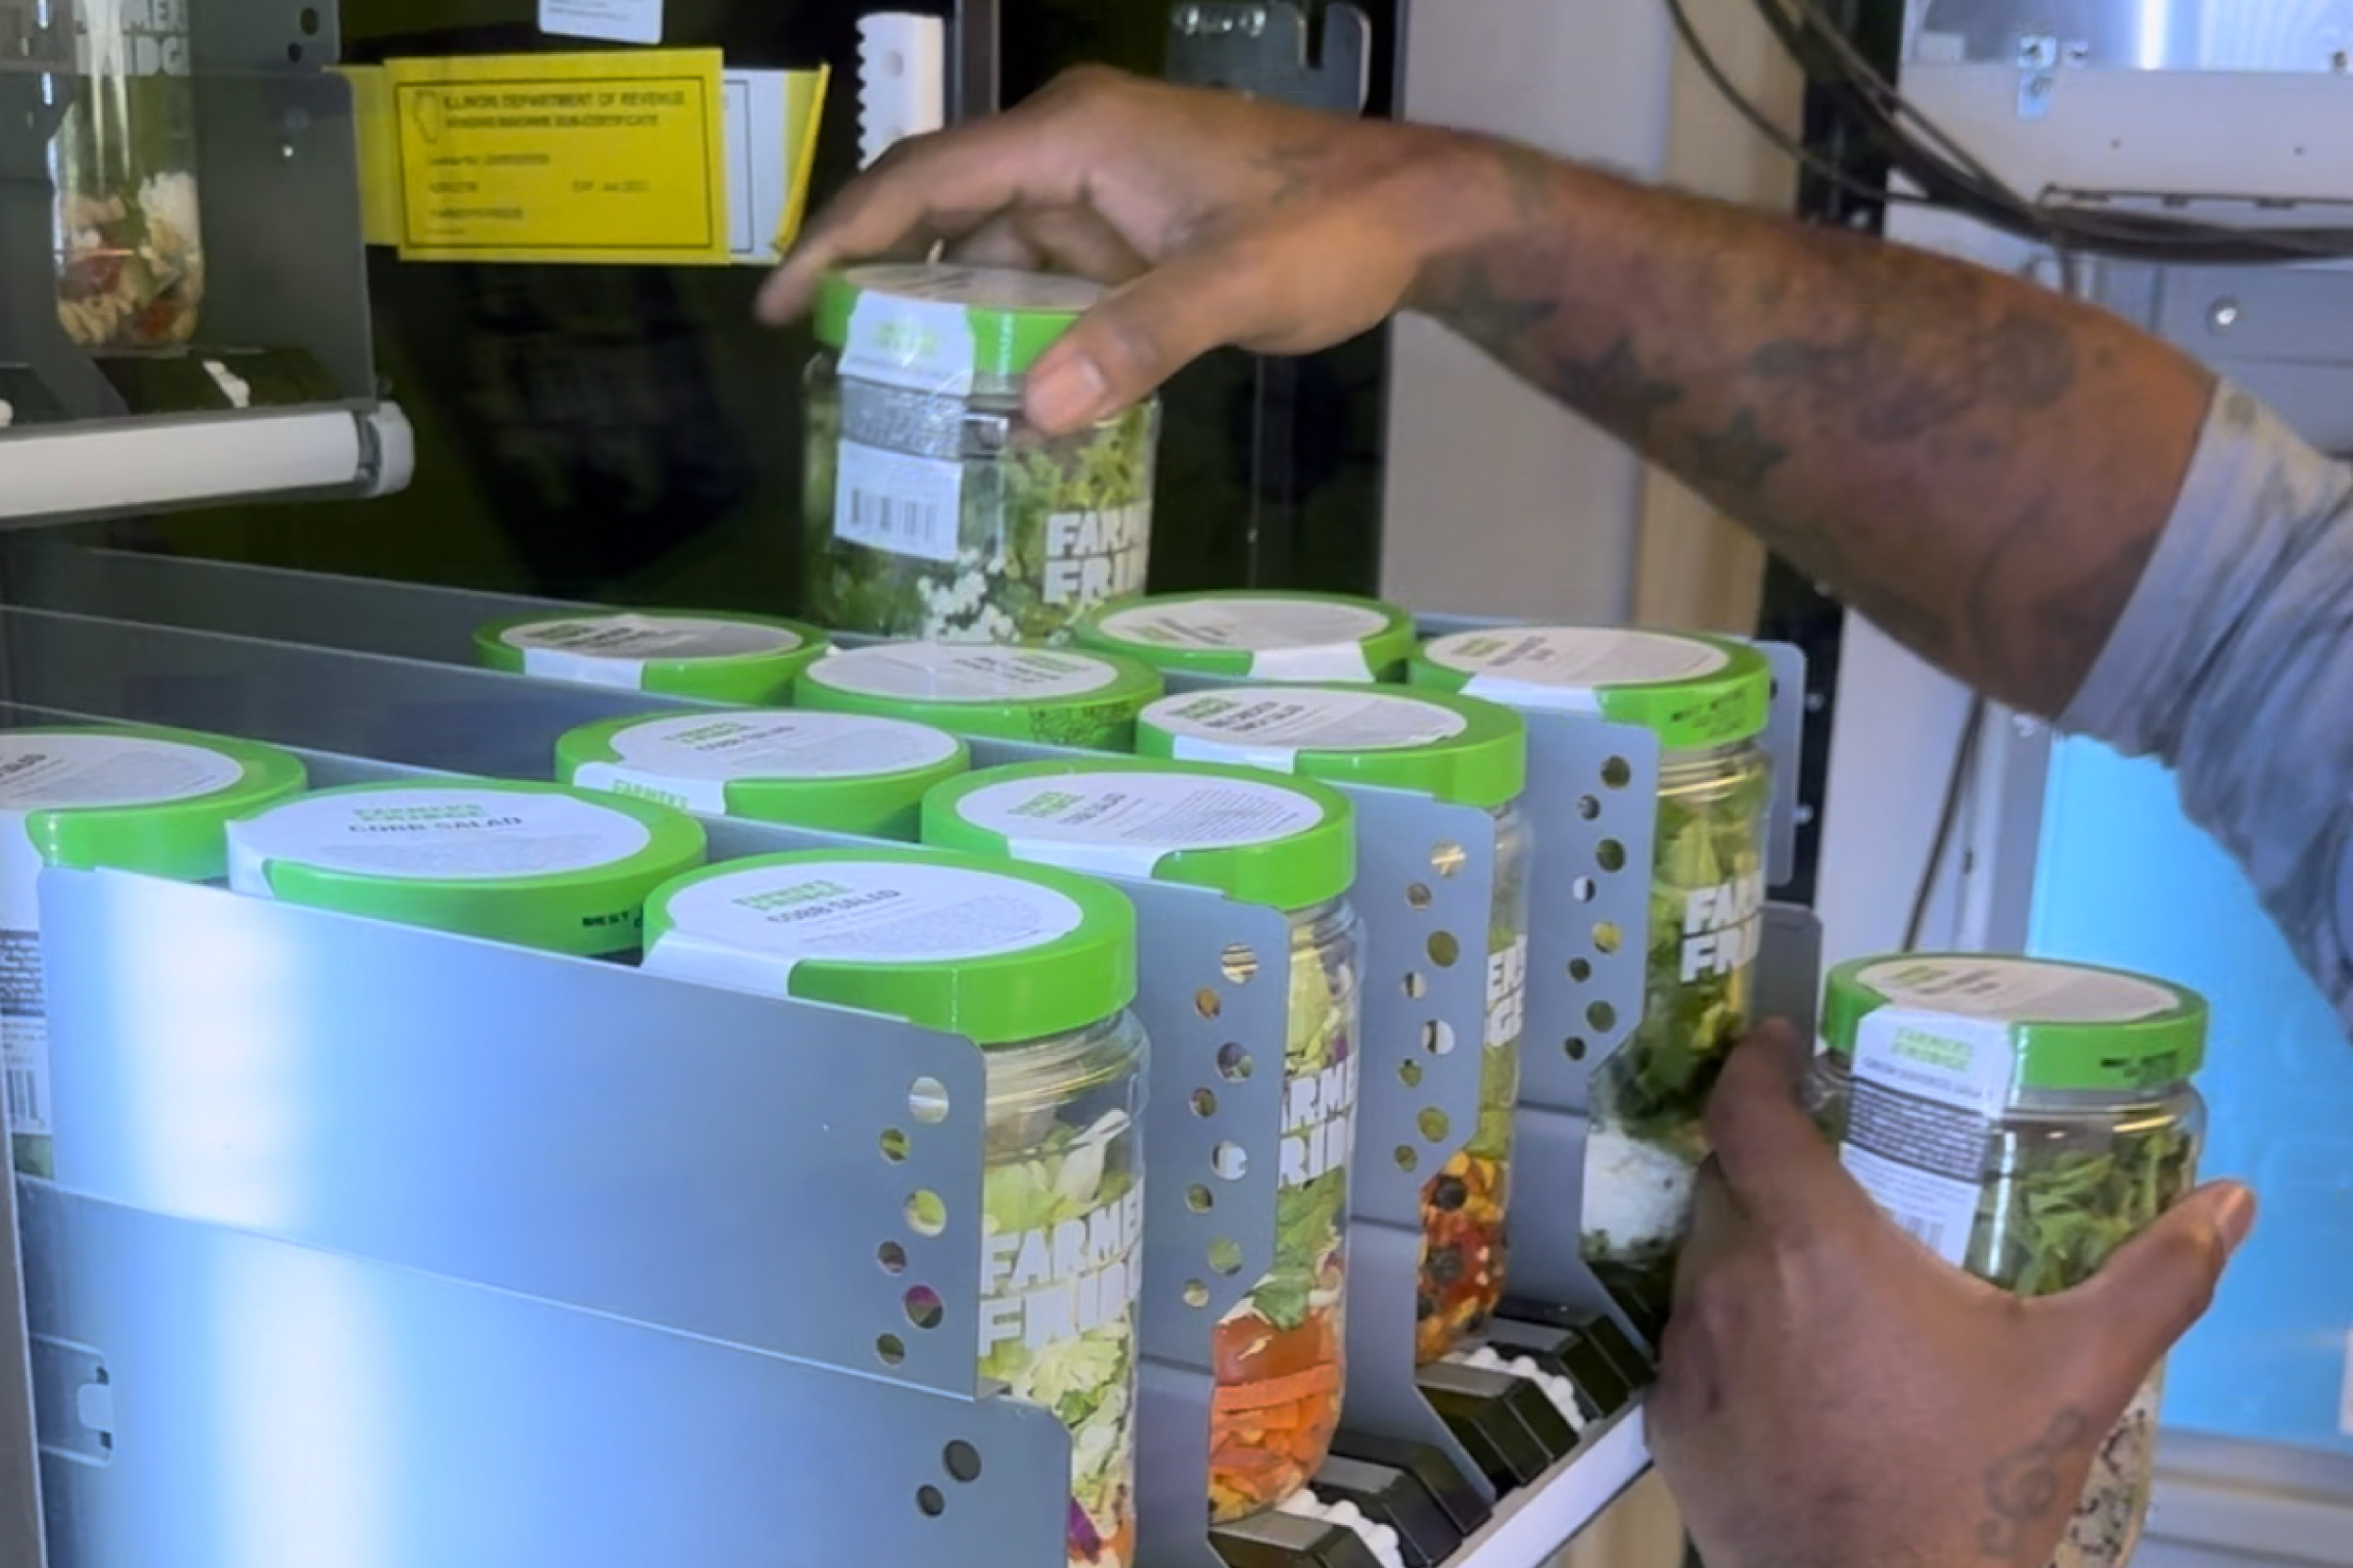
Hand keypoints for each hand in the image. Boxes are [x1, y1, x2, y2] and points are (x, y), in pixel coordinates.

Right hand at [757, 68, 1472, 433]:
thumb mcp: (1237, 287)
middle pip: (941, 210)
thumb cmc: (1333, 228)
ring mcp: (1100, 188)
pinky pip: (1041, 276)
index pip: (927, 180)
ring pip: (989, 250)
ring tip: (892, 395)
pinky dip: (1010, 327)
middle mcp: (1072, 149)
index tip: (780, 302)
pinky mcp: (1129, 229)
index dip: (842, 238)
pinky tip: (990, 391)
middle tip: (818, 363)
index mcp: (1076, 136)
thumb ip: (1140, 342)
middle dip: (875, 280)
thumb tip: (1035, 412)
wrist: (1419, 212)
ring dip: (947, 315)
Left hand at [1650, 1023, 2255, 1567]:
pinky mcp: (1669, 1419)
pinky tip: (1789, 1366)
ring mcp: (1687, 1354)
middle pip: (1725, 1186)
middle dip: (1768, 1169)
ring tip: (1819, 1277)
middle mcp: (1728, 1283)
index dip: (1753, 1066)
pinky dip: (1728, 1337)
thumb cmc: (1973, 1484)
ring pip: (1701, 1263)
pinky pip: (1687, 1345)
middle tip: (1831, 1177)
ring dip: (1747, 1253)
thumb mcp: (2076, 1372)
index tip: (1778, 1045)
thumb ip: (2154, 1278)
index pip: (1744, 1115)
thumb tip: (2225, 1206)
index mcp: (1812, 1246)